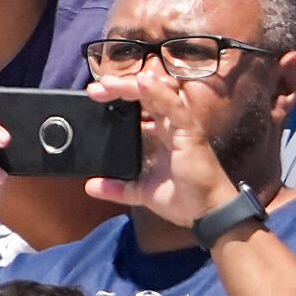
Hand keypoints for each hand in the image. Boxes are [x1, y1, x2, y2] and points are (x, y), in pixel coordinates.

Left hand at [85, 71, 237, 228]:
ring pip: (156, 95)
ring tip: (109, 84)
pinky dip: (158, 92)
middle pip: (143, 97)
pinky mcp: (189, 131)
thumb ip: (117, 188)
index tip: (94, 98)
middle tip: (94, 89)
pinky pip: (173, 106)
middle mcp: (168, 126)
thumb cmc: (183, 199)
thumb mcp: (140, 191)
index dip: (118, 99)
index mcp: (158, 136)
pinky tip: (143, 81)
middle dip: (119, 89)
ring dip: (131, 86)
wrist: (206, 213)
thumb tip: (89, 186)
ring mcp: (179, 126)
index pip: (137, 108)